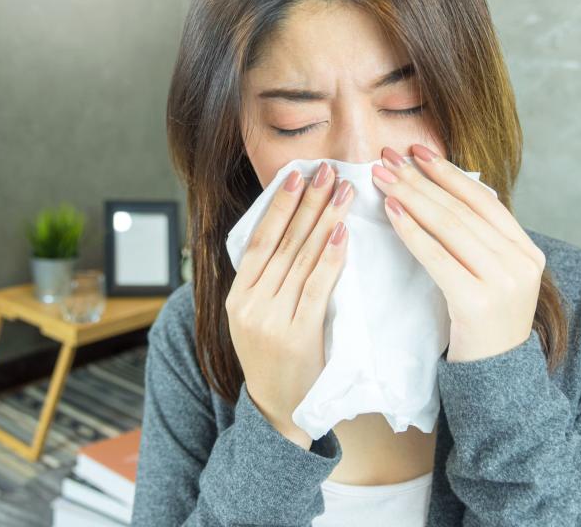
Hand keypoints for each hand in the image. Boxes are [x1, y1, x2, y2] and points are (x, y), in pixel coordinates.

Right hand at [226, 161, 353, 446]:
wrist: (278, 410)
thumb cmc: (276, 358)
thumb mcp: (256, 317)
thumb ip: (268, 280)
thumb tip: (292, 230)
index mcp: (237, 295)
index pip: (259, 239)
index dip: (278, 205)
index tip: (297, 174)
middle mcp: (249, 303)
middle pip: (281, 242)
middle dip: (307, 202)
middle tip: (327, 169)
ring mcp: (270, 319)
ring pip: (299, 259)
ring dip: (323, 219)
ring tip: (342, 190)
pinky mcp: (295, 335)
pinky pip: (316, 288)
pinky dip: (329, 258)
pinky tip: (341, 233)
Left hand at [371, 144, 544, 362]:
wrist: (495, 381)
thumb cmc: (482, 325)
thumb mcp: (491, 277)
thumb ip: (477, 241)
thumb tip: (440, 191)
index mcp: (528, 251)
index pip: (484, 200)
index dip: (448, 173)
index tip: (416, 150)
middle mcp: (522, 262)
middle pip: (462, 209)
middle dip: (420, 179)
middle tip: (387, 158)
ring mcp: (504, 282)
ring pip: (449, 227)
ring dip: (411, 196)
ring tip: (382, 177)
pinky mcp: (478, 301)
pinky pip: (437, 256)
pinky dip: (412, 230)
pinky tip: (391, 211)